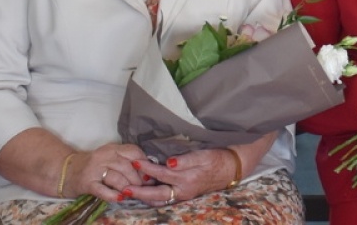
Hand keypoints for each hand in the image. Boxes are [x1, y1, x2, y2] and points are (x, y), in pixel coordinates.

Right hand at [68, 142, 145, 200]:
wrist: (66, 171)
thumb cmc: (94, 167)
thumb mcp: (110, 159)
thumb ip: (126, 162)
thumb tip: (149, 173)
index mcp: (113, 148)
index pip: (134, 151)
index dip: (144, 163)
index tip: (150, 175)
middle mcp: (104, 156)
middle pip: (127, 166)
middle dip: (139, 179)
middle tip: (145, 189)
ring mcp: (94, 169)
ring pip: (117, 177)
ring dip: (128, 187)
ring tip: (134, 195)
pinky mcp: (87, 183)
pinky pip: (102, 189)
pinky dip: (113, 195)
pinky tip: (120, 198)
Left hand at [134, 146, 251, 205]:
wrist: (231, 169)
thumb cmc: (217, 159)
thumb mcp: (202, 155)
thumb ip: (184, 160)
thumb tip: (167, 162)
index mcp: (186, 180)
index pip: (161, 174)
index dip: (147, 168)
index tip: (135, 162)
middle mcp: (182, 191)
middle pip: (156, 195)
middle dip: (140, 193)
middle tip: (125, 189)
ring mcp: (183, 195)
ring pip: (160, 200)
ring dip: (145, 197)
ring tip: (131, 193)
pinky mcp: (184, 194)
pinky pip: (165, 199)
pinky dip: (154, 197)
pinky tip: (147, 193)